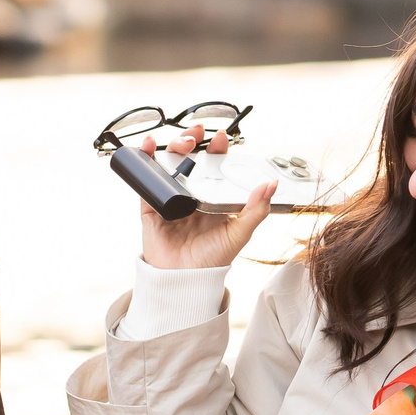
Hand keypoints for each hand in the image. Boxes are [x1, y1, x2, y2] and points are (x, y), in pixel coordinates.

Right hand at [135, 125, 274, 271]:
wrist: (183, 279)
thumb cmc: (212, 260)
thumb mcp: (239, 232)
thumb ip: (256, 209)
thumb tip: (271, 184)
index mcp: (212, 198)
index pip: (215, 166)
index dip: (217, 149)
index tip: (220, 137)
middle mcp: (191, 195)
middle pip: (190, 159)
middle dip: (192, 141)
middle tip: (196, 135)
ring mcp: (170, 199)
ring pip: (168, 164)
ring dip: (172, 147)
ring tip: (180, 143)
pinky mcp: (150, 206)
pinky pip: (145, 180)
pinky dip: (144, 161)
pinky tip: (147, 148)